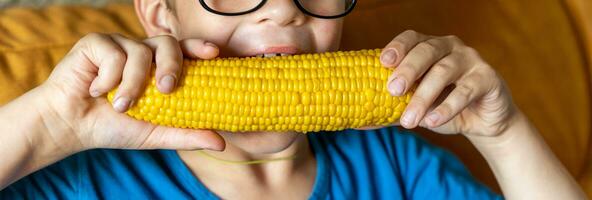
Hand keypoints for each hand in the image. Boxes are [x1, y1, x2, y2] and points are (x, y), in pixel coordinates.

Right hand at [38, 33, 224, 152]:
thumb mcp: (155, 133)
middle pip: (167, 43)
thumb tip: (221, 142)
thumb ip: (186, 134)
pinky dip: (107, 78)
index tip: (213, 54)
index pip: (185, 50)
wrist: (71, 126)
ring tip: (121, 106)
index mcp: (159, 67)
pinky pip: (112, 53)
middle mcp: (142, 52)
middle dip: (171, 65)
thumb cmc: (114, 126)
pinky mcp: (96, 43)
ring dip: (132, 84)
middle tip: (166, 90)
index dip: (199, 47)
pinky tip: (96, 90)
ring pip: (139, 52)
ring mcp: (119, 45)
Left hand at [375, 30, 516, 136]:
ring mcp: (471, 60)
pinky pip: (465, 90)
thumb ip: (391, 109)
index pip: (411, 38)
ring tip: (409, 120)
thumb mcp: (416, 107)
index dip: (397, 47)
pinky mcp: (487, 78)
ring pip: (444, 71)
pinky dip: (447, 107)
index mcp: (429, 47)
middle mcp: (450, 47)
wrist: (482, 122)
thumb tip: (359, 122)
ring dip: (423, 97)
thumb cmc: (444, 107)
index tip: (383, 62)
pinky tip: (432, 121)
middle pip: (426, 51)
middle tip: (393, 90)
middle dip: (407, 70)